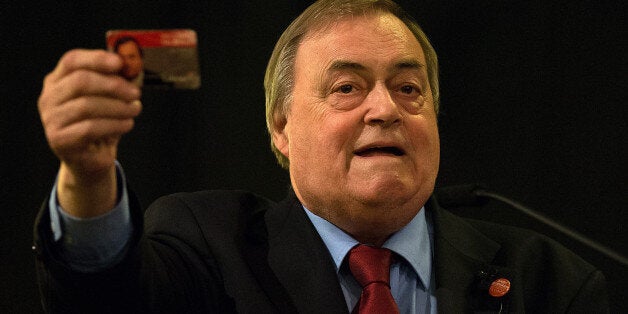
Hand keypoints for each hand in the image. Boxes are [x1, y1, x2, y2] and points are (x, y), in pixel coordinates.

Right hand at [38, 49, 141, 215]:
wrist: (93, 157)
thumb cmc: (101, 122)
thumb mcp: (108, 98)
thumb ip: (117, 79)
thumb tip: (132, 66)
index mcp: (58, 80)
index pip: (72, 60)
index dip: (97, 59)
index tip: (120, 63)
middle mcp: (49, 97)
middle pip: (80, 81)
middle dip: (113, 86)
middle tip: (135, 93)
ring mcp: (51, 119)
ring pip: (87, 106)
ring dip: (118, 107)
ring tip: (135, 110)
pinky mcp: (59, 140)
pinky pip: (90, 128)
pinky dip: (114, 125)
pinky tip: (127, 124)